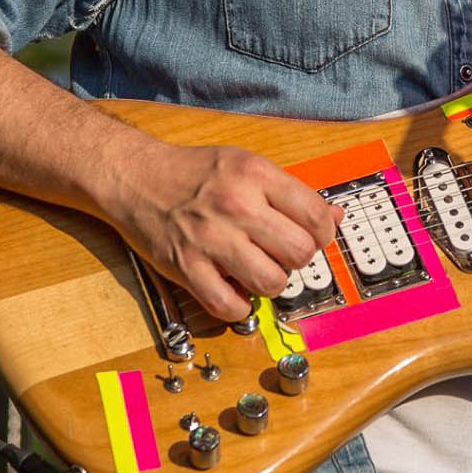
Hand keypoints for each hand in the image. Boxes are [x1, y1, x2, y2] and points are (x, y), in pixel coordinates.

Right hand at [101, 142, 341, 322]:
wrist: (137, 177)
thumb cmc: (196, 172)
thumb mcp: (248, 165)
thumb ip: (291, 192)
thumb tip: (334, 217)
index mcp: (256, 175)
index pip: (316, 216)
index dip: (323, 234)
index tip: (313, 238)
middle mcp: (237, 206)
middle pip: (300, 252)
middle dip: (298, 259)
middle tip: (282, 254)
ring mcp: (210, 239)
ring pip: (272, 282)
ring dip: (272, 283)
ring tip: (259, 270)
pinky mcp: (187, 267)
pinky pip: (229, 306)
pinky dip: (239, 307)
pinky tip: (235, 290)